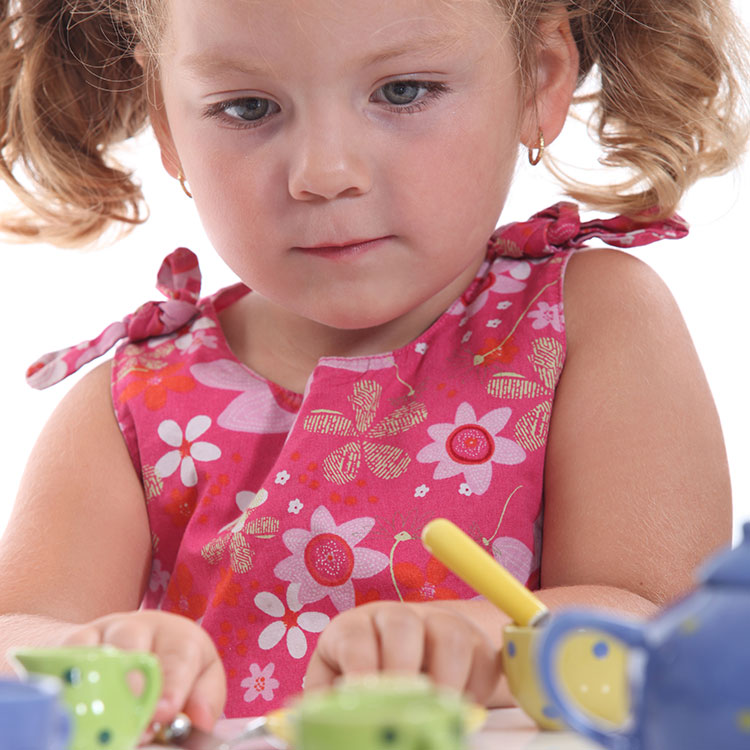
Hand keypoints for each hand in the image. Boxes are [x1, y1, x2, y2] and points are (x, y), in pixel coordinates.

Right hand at [61, 610, 225, 732]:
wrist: (132, 656)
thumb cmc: (172, 676)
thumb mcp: (198, 686)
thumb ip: (203, 702)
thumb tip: (199, 719)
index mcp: (178, 636)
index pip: (180, 653)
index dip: (173, 684)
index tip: (165, 713)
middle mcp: (140, 628)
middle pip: (133, 639)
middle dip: (130, 680)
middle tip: (130, 715)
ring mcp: (102, 634)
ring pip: (95, 646)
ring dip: (97, 682)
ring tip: (99, 716)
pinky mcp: (70, 647)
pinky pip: (64, 657)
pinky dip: (66, 680)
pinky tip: (69, 706)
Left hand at [304, 601, 501, 703]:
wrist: (407, 657)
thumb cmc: (360, 677)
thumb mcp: (334, 687)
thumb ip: (323, 705)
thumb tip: (308, 729)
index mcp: (354, 627)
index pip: (355, 637)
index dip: (361, 668)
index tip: (364, 698)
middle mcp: (396, 618)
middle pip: (402, 625)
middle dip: (402, 669)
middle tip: (402, 709)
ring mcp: (438, 624)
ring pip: (450, 635)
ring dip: (445, 680)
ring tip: (436, 717)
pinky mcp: (474, 643)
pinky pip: (483, 658)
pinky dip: (476, 690)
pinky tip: (461, 713)